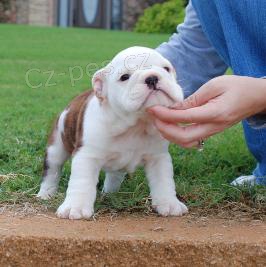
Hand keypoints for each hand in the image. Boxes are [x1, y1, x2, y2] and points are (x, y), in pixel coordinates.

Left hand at [148, 75, 265, 147]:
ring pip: (187, 143)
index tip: (153, 109)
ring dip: (170, 136)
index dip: (165, 115)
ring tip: (160, 122)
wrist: (256, 97)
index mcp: (215, 113)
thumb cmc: (237, 86)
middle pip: (184, 138)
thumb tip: (174, 108)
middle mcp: (213, 127)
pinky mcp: (211, 132)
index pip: (184, 118)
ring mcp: (213, 132)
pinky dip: (178, 136)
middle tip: (154, 118)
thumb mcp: (214, 86)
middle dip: (165, 130)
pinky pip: (192, 140)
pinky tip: (171, 127)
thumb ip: (193, 99)